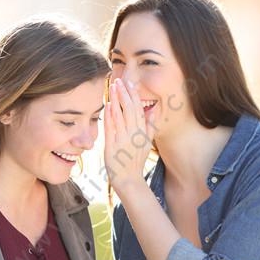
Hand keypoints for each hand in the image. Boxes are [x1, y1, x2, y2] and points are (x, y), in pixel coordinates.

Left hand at [104, 78, 155, 193]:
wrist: (129, 179)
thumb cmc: (136, 161)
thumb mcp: (147, 143)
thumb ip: (150, 126)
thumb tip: (152, 110)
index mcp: (142, 132)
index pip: (139, 108)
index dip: (134, 95)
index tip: (130, 84)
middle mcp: (134, 134)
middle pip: (130, 109)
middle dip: (124, 93)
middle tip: (118, 80)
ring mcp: (123, 140)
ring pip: (119, 115)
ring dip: (115, 99)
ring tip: (112, 87)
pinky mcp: (112, 146)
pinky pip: (110, 128)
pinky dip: (108, 115)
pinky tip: (106, 105)